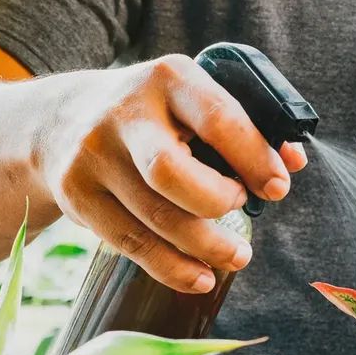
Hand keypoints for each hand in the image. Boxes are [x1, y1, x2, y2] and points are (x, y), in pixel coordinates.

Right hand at [31, 54, 306, 292]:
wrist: (61, 120)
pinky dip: (171, 268)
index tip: (279, 187)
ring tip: (236, 256)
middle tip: (242, 208)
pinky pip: (130, 244)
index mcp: (168, 78)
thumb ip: (245, 125)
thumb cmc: (155, 114)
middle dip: (218, 203)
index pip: (218, 119)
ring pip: (155, 218)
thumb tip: (294, 162)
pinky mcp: (77, 196)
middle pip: (171, 174)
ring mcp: (93, 157)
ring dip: (205, 246)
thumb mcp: (192, 100)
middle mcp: (124, 114)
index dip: (255, 158)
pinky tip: (200, 276)